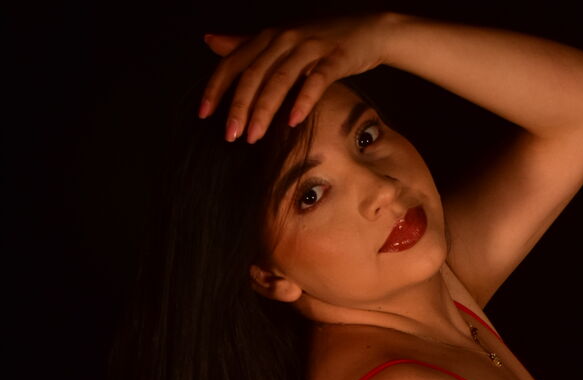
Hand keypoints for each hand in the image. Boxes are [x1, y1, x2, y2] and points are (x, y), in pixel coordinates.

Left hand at [198, 13, 393, 142]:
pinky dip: (303, 101)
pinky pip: (316, 81)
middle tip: (230, 135)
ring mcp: (310, 47)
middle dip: (239, 107)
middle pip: (254, 74)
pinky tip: (293, 121)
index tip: (204, 114)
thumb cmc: (322, 40)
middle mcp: (284, 38)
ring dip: (264, 110)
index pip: (234, 63)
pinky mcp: (335, 58)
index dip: (216, 88)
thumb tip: (210, 42)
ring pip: (280, 79)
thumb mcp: (280, 40)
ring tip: (254, 136)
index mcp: (268, 37)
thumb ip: (246, 44)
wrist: (368, 31)